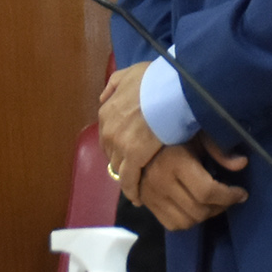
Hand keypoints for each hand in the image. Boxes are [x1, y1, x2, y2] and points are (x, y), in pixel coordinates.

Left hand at [97, 62, 165, 195]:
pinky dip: (133, 190)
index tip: (126, 149)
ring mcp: (119, 146)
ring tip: (137, 184)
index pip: (107, 134)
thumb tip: (103, 96)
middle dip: (121, 159)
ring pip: (119, 168)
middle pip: (111, 152)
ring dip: (127, 176)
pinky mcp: (133, 159)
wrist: (168, 90)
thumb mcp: (129, 74)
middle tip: (133, 167)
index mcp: (106, 112)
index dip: (117, 143)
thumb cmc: (153, 80)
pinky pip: (129, 180)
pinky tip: (138, 197)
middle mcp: (108, 131)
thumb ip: (114, 84)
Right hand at [133, 138, 250, 230]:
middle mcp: (161, 182)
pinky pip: (171, 224)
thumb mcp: (197, 134)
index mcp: (175, 162)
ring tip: (213, 203)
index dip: (229, 196)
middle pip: (199, 210)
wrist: (137, 135)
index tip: (241, 193)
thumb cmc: (173, 132)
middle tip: (229, 197)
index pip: (207, 191)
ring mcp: (151, 195)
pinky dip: (188, 221)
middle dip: (221, 206)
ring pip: (186, 221)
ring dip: (205, 216)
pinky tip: (196, 208)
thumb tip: (241, 163)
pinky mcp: (146, 202)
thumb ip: (219, 149)